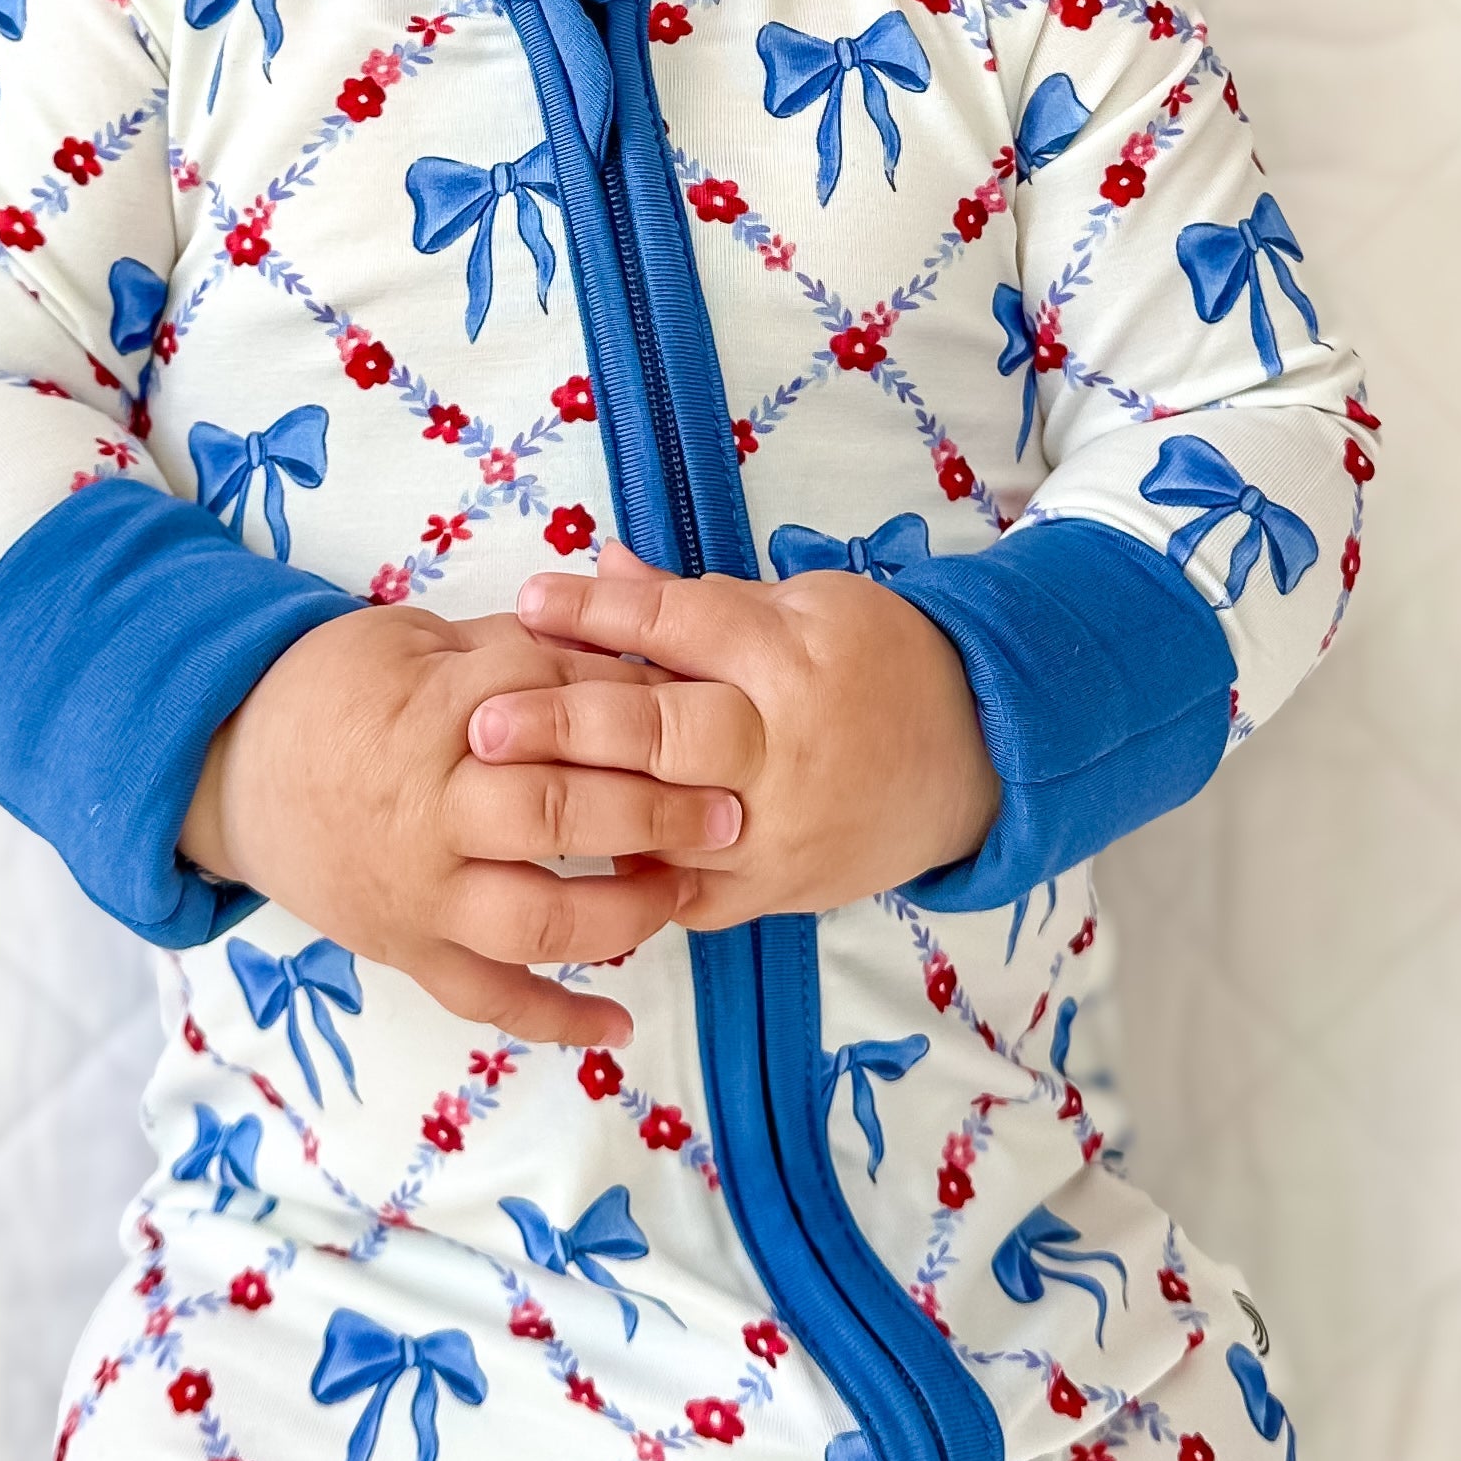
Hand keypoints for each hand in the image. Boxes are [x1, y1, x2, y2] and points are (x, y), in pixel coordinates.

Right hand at [179, 601, 744, 1047]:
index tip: (704, 710)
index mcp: (438, 713)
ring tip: (682, 892)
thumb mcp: (418, 639)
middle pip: (562, 812)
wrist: (231, 764)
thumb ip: (516, 650)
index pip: (561, 707)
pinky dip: (554, 1018)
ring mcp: (420, 890)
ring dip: (624, 912)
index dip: (638, 709)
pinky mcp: (408, 947)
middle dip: (656, 811)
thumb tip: (621, 648)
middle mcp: (432, 808)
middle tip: (729, 809)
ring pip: (538, 919)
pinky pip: (488, 997)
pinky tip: (616, 1024)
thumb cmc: (336, 688)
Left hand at [481, 545, 996, 923]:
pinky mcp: (777, 889)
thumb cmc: (878, 661)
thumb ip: (697, 599)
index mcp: (787, 655)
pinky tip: (566, 875)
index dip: (599, 613)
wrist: (975, 756)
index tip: (527, 602)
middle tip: (485, 726)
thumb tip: (602, 563)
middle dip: (571, 727)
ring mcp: (778, 828)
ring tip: (501, 807)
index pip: (678, 626)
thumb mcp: (804, 603)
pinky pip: (690, 898)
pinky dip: (631, 887)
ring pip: (668, 827)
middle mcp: (781, 745)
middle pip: (663, 733)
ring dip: (584, 816)